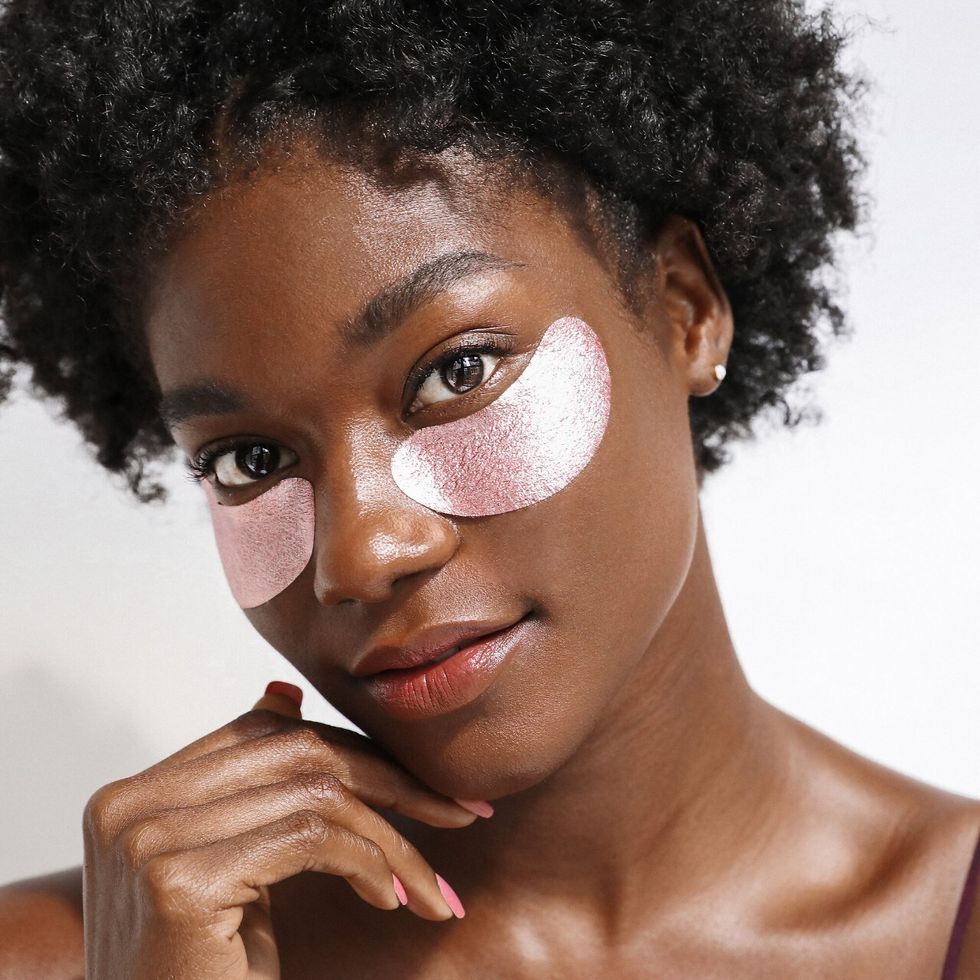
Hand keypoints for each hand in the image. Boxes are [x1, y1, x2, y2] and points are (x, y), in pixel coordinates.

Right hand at [82, 681, 482, 978]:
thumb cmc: (207, 977)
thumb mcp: (231, 868)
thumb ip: (246, 787)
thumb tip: (284, 694)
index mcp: (133, 794)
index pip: (265, 734)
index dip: (353, 751)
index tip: (424, 784)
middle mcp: (126, 806)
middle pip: (295, 753)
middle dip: (391, 782)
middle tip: (461, 812)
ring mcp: (145, 840)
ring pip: (314, 794)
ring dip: (393, 840)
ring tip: (432, 887)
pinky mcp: (177, 881)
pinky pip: (310, 837)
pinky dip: (370, 863)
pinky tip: (392, 901)